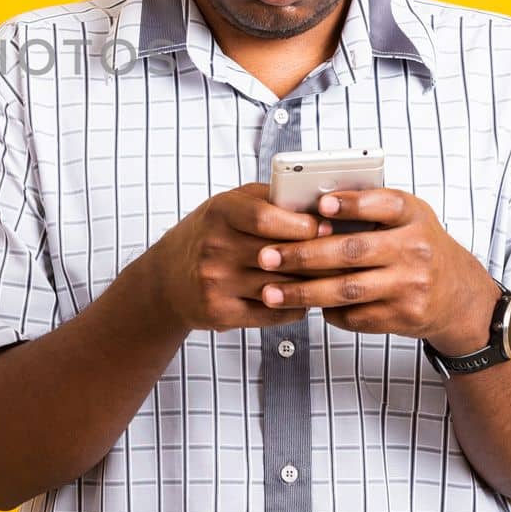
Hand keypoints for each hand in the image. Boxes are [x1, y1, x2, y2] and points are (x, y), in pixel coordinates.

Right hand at [147, 182, 322, 332]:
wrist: (166, 280)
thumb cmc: (207, 235)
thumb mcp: (228, 205)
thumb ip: (269, 198)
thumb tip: (318, 201)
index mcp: (219, 213)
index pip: (267, 218)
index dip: (303, 224)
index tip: (327, 227)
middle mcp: (214, 248)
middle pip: (281, 256)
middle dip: (319, 257)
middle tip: (344, 256)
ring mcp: (216, 283)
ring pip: (283, 286)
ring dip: (312, 284)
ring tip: (331, 278)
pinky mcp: (221, 313)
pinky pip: (275, 313)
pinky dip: (296, 307)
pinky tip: (303, 297)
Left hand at [250, 188, 499, 353]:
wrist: (459, 296)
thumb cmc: (419, 246)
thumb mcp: (407, 217)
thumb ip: (369, 208)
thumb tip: (308, 206)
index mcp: (413, 216)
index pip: (384, 204)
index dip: (352, 205)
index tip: (320, 206)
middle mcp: (416, 249)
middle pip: (352, 251)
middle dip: (303, 255)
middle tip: (267, 256)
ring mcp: (411, 286)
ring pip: (348, 289)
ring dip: (303, 292)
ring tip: (269, 291)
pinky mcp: (404, 316)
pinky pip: (356, 315)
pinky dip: (326, 311)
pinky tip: (304, 305)